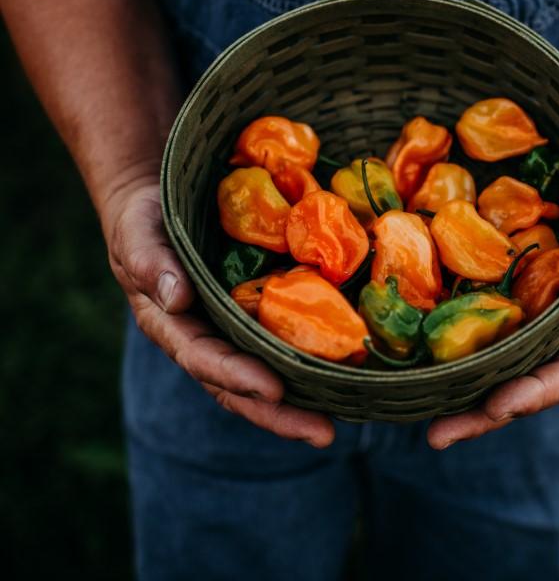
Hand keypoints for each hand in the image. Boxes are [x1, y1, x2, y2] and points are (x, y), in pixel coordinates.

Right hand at [103, 178, 334, 447]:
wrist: (155, 204)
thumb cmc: (141, 219)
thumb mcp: (137, 234)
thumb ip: (151, 263)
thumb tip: (176, 299)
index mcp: (171, 326)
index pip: (205, 360)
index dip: (237, 377)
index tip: (273, 390)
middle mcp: (204, 337)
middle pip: (240, 386)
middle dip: (279, 414)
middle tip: (323, 434)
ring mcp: (230, 327)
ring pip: (265, 371)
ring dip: (301, 398)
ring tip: (341, 417)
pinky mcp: (254, 309)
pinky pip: (279, 337)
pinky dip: (306, 356)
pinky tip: (342, 368)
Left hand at [427, 176, 558, 449]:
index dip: (535, 393)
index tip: (499, 406)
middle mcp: (556, 336)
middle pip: (521, 388)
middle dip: (483, 416)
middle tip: (438, 437)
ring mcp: (526, 326)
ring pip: (494, 372)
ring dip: (460, 400)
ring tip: (425, 424)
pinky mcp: (503, 308)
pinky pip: (478, 337)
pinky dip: (451, 357)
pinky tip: (417, 370)